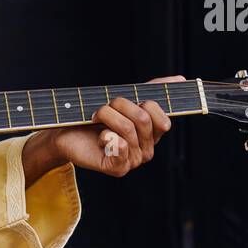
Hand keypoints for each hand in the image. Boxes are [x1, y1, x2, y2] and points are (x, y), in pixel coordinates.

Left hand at [22, 75, 184, 184]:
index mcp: (152, 134)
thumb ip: (154, 89)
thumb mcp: (126, 98)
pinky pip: (119, 147)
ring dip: (105, 116)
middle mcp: (147, 150)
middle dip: (118, 105)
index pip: (162, 118)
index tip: (129, 102)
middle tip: (104, 108)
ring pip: (127, 128)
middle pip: (142, 119)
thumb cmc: (97, 116)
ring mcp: (133, 161)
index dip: (145, 104)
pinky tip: (99, 138)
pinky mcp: (118, 168)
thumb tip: (181, 79)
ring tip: (96, 119)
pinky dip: (105, 135)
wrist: (67, 132)